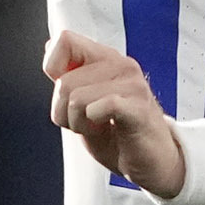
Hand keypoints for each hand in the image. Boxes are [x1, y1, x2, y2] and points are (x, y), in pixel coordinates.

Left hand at [45, 31, 182, 197]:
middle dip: (64, 112)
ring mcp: (132, 85)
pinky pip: (99, 107)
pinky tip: (107, 130)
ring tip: (99, 128)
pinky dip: (92, 124)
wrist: (153, 164)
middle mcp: (121, 65)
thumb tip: (51, 46)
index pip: (64, 40)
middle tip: (88, 122)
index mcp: (107, 59)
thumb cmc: (121, 135)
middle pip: (63, 82)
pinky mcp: (138, 108)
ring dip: (78, 123)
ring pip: (75, 98)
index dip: (54, 69)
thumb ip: (70, 76)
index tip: (69, 94)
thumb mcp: (86, 103)